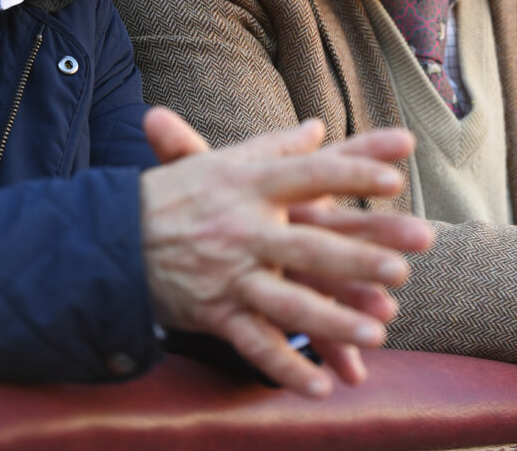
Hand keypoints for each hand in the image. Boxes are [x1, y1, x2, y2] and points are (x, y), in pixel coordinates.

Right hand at [141, 108, 432, 395]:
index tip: (396, 175)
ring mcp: (228, 274)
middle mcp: (243, 228)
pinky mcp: (214, 312)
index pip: (310, 175)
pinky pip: (255, 345)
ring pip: (288, 301)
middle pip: (309, 243)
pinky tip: (322, 388)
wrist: (112, 238)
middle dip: (357, 258)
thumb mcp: (226, 161)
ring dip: (334, 320)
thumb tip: (320, 128)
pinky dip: (287, 367)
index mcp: (250, 184)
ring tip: (380, 332)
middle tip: (404, 267)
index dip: (352, 175)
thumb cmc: (179, 194)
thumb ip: (277, 147)